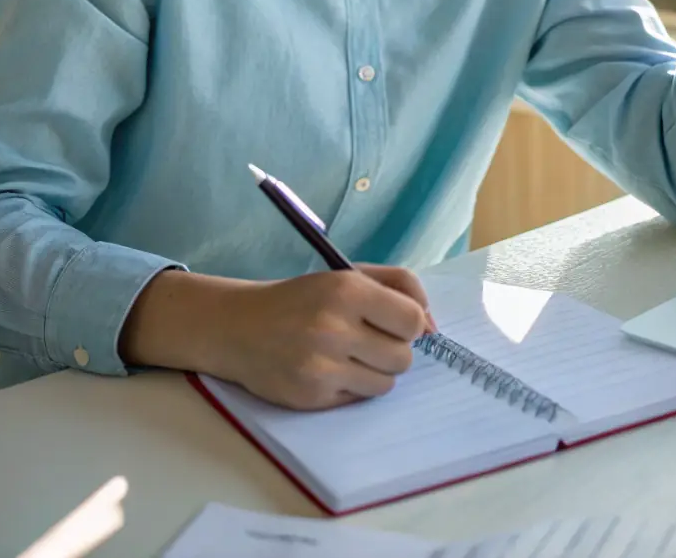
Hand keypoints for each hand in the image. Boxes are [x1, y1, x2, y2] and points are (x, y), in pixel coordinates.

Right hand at [212, 264, 431, 409]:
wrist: (241, 327)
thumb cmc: (303, 299)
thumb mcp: (348, 275)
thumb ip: (397, 287)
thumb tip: (433, 326)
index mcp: (346, 290)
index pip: (412, 319)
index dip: (410, 324)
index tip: (394, 323)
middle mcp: (334, 327)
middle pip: (403, 357)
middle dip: (392, 350)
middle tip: (367, 340)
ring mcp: (321, 366)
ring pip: (386, 384)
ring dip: (374, 372)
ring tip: (348, 356)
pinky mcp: (312, 396)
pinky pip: (359, 399)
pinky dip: (351, 388)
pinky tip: (328, 371)